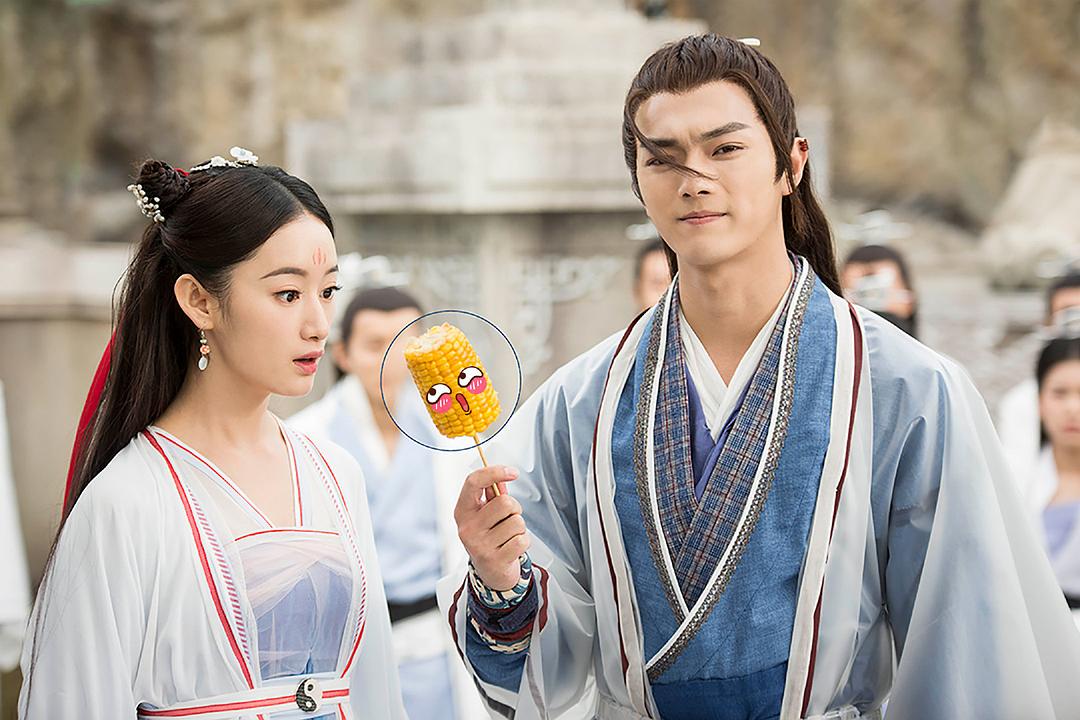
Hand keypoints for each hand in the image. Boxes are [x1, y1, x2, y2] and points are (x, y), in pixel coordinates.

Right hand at [454, 465, 528, 590]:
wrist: (489, 573)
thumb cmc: (489, 537)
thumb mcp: (485, 514)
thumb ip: (493, 495)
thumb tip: (503, 477)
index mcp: (462, 511)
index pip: (473, 482)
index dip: (494, 472)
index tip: (512, 472)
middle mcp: (467, 527)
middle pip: (504, 502)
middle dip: (514, 509)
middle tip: (508, 519)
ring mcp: (479, 545)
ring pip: (517, 521)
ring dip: (519, 528)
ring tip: (508, 535)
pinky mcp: (495, 560)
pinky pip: (522, 540)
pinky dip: (523, 542)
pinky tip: (512, 547)